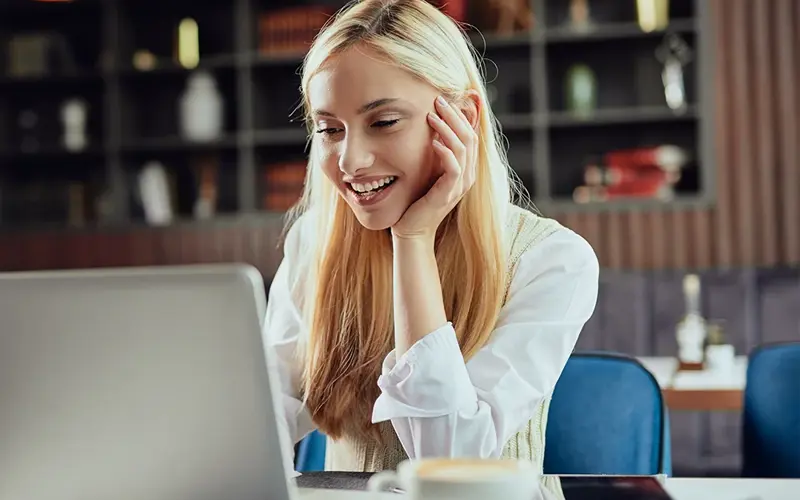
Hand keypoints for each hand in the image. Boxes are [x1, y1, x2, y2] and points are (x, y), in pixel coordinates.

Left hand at [391, 95, 477, 240]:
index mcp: (465, 168)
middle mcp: (467, 175)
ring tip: (432, 116)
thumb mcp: (428, 170)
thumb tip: (432, 127)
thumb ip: (436, 152)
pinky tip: (433, 142)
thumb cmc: (417, 199)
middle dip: (455, 116)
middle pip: (470, 138)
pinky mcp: (448, 194)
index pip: (471, 135)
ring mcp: (459, 186)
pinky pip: (454, 169)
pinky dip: (445, 153)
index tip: (445, 99)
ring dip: (448, 130)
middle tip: (439, 100)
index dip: (461, 115)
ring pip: (463, 149)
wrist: (412, 228)